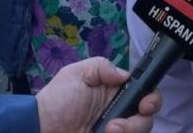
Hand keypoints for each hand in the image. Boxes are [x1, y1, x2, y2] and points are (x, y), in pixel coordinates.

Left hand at [36, 57, 161, 132]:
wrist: (40, 128)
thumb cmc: (58, 99)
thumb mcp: (76, 73)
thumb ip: (101, 67)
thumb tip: (125, 75)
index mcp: (116, 92)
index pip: (145, 94)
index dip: (151, 98)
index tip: (145, 104)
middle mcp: (121, 112)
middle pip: (147, 118)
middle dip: (140, 121)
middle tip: (118, 124)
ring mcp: (116, 130)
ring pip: (140, 132)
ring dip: (129, 131)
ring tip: (107, 131)